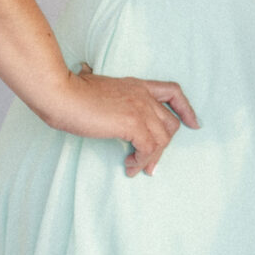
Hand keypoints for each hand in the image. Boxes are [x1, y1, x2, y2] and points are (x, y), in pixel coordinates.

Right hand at [43, 66, 198, 177]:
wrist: (61, 94)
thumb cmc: (70, 92)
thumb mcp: (98, 90)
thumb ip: (109, 98)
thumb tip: (103, 107)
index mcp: (138, 85)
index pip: (173, 92)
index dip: (186, 109)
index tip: (193, 124)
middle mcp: (144, 96)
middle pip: (170, 123)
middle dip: (164, 146)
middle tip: (150, 164)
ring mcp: (141, 109)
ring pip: (162, 139)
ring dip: (151, 158)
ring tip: (137, 169)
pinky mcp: (133, 123)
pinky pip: (149, 148)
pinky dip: (143, 160)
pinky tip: (130, 166)